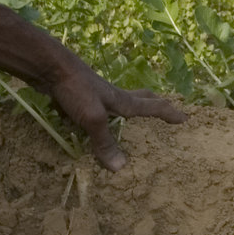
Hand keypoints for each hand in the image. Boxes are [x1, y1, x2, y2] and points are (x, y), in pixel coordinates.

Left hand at [44, 61, 186, 170]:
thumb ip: (105, 142)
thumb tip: (121, 168)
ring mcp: (94, 95)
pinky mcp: (77, 96)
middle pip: (139, 98)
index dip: (169, 113)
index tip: (186, 118)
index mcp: (122, 101)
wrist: (48, 66)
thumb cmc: (76, 88)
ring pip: (115, 104)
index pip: (152, 107)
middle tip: (164, 107)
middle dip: (153, 103)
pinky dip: (95, 118)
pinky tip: (84, 127)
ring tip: (127, 123)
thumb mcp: (93, 118)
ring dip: (125, 112)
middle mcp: (111, 97)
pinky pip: (92, 110)